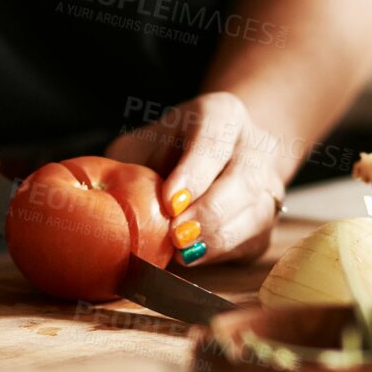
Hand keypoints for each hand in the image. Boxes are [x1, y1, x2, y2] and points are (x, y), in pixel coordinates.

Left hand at [105, 91, 289, 265]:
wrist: (216, 157)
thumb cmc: (169, 150)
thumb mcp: (143, 143)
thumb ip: (128, 165)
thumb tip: (103, 196)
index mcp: (223, 115)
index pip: (214, 141)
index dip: (194, 173)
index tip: (170, 201)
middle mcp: (254, 146)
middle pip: (243, 181)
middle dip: (208, 211)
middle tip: (176, 234)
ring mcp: (268, 184)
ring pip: (255, 214)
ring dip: (218, 238)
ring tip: (184, 252)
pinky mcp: (267, 220)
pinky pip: (253, 240)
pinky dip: (224, 253)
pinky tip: (197, 257)